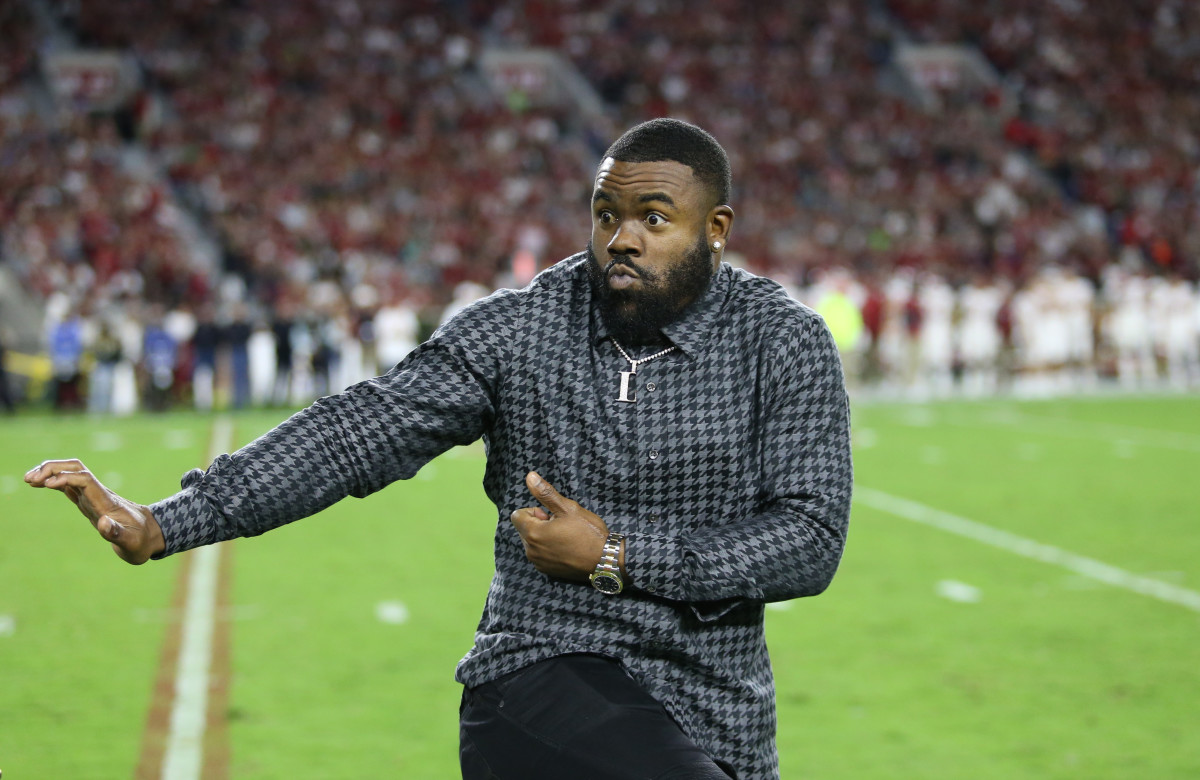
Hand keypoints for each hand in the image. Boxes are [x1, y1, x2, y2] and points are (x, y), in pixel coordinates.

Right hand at [25, 459, 165, 563]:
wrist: (149, 534)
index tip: (47, 484)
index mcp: (106, 502)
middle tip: (30, 478)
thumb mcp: (131, 541)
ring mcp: (93, 496)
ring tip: (28, 479)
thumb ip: (117, 533)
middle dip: (53, 469)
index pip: (85, 480)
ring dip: (50, 472)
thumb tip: (103, 523)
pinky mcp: (89, 502)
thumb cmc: (140, 540)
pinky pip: (70, 485)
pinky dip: (53, 481)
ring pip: (71, 473)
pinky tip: (39, 484)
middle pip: (76, 469)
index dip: (66, 478)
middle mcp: (98, 494)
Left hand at [510, 471, 608, 581]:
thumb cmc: (587, 532)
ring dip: (543, 536)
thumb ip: (545, 493)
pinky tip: (566, 548)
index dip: (533, 511)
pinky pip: (539, 555)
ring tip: (565, 536)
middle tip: (561, 525)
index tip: (551, 514)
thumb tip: (529, 476)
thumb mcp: (568, 508)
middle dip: (538, 524)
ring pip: (532, 542)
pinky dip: (548, 549)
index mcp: (533, 533)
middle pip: (523, 529)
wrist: (605, 559)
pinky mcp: (546, 571)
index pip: (517, 515)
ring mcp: (538, 563)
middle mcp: (531, 550)